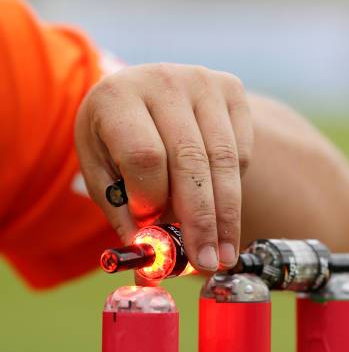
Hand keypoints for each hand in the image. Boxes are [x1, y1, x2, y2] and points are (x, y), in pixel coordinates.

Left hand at [75, 63, 252, 271]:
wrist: (141, 96)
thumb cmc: (115, 144)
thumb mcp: (103, 176)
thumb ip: (125, 218)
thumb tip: (151, 270)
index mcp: (116, 98)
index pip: (144, 157)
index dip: (151, 198)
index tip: (153, 228)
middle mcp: (162, 81)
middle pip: (191, 162)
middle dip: (200, 222)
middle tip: (206, 263)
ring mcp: (201, 81)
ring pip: (224, 161)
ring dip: (226, 216)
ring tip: (224, 255)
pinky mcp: (231, 90)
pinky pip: (241, 152)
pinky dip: (232, 186)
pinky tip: (220, 206)